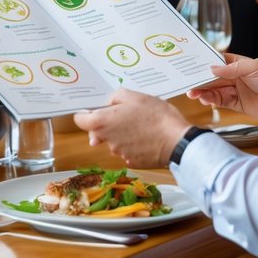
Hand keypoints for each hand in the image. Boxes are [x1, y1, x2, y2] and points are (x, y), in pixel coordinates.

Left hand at [73, 89, 190, 167]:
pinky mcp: (131, 161)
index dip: (85, 114)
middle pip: (97, 131)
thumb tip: (108, 105)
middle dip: (107, 123)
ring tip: (141, 124)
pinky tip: (147, 136)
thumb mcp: (135, 96)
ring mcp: (119, 153)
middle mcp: (107, 140)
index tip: (94, 110)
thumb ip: (115, 98)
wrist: (177, 141)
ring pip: (113, 140)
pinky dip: (133, 144)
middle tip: (125, 114)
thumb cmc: (155, 116)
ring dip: (121, 133)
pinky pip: (127, 150)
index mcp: (103, 122)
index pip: (80, 120)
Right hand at [187, 54, 257, 129]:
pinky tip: (203, 99)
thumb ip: (233, 68)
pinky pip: (220, 101)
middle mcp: (235, 76)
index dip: (205, 62)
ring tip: (192, 93)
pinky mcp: (236, 104)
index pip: (218, 60)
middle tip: (187, 81)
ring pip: (214, 90)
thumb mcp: (256, 68)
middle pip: (213, 76)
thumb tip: (213, 68)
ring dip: (202, 91)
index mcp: (239, 63)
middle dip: (200, 79)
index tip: (191, 63)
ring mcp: (235, 90)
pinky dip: (210, 100)